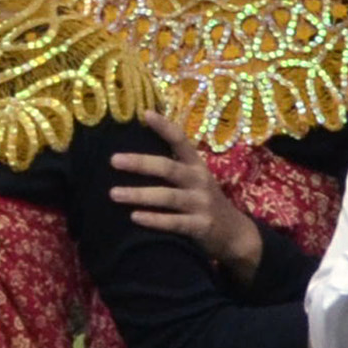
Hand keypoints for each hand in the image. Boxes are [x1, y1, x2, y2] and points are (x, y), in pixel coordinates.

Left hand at [111, 110, 264, 282]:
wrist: (234, 233)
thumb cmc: (203, 201)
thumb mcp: (196, 179)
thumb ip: (174, 166)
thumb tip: (135, 151)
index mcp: (196, 165)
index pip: (181, 140)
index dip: (165, 127)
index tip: (145, 114)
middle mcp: (200, 180)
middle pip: (168, 168)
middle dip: (140, 163)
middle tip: (114, 160)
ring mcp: (202, 204)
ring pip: (168, 197)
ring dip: (140, 194)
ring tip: (114, 193)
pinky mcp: (201, 226)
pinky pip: (175, 222)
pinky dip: (155, 219)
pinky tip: (135, 217)